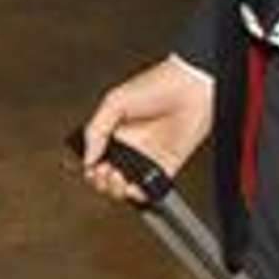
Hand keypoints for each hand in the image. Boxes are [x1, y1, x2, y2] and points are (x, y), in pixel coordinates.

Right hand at [79, 55, 213, 204]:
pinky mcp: (167, 165)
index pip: (97, 158)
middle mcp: (132, 145)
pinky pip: (151, 187)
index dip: (91, 168)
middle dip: (101, 181)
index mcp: (117, 130)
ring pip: (126, 186)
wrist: (192, 88)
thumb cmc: (159, 84)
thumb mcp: (115, 101)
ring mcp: (148, 156)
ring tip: (117, 177)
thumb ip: (96, 129)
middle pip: (108, 176)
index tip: (91, 168)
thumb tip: (87, 157)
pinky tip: (132, 186)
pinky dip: (140, 194)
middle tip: (104, 172)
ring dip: (116, 189)